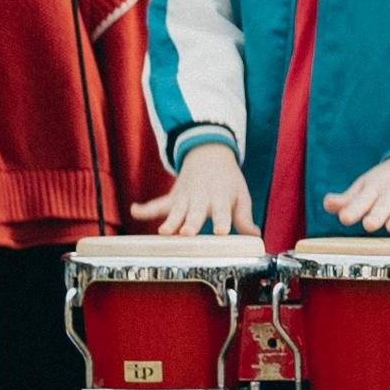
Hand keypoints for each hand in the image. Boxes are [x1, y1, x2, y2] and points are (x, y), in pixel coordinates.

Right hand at [132, 142, 255, 234]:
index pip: (222, 211)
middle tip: (187, 233)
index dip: (221, 221)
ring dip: (170, 220)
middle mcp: (201, 197)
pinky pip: (156, 204)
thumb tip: (255, 236)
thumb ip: (244, 217)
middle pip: (195, 212)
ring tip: (163, 232)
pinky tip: (134, 211)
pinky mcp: (172, 198)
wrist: (209, 153)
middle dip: (190, 223)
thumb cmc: (227, 180)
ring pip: (176, 211)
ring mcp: (184, 198)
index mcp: (220, 197)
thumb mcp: (240, 195)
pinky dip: (145, 208)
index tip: (221, 231)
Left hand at [324, 153, 389, 233]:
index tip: (344, 218)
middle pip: (382, 205)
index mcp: (372, 189)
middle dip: (376, 214)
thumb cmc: (384, 181)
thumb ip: (347, 200)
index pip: (361, 200)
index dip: (353, 209)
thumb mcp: (364, 187)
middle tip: (369, 225)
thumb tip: (327, 204)